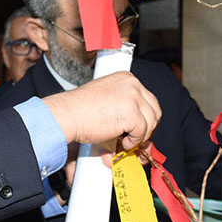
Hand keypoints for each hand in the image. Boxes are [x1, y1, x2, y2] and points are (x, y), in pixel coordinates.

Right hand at [43, 72, 160, 151]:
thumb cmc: (80, 111)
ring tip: (123, 143)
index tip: (137, 130)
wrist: (67, 115)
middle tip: (133, 140)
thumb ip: (124, 112)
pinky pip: (142, 133)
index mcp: (127, 79)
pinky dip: (132, 143)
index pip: (148, 100)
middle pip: (154, 111)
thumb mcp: (107, 103)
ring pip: (151, 123)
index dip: (145, 118)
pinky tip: (119, 142)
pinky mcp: (131, 113)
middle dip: (147, 129)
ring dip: (139, 138)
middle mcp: (132, 84)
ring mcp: (133, 97)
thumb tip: (139, 132)